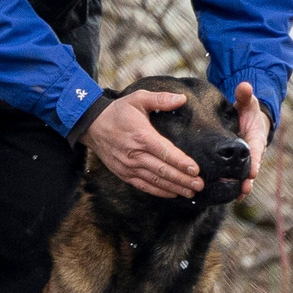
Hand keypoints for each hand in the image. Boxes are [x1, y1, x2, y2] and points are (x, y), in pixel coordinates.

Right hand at [79, 89, 200, 197]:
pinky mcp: (123, 174)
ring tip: (191, 191)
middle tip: (200, 184)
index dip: (181, 162)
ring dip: (174, 187)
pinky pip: (143, 186)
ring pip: (155, 181)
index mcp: (141, 136)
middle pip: (163, 170)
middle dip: (183, 179)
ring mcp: (128, 166)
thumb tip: (182, 98)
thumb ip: (161, 99)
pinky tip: (173, 193)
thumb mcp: (138, 98)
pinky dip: (159, 191)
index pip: (165, 152)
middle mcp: (135, 154)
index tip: (195, 170)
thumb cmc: (118, 111)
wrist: (92, 126)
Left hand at [232, 82, 269, 189]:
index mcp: (257, 139)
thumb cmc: (248, 110)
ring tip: (238, 197)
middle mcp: (254, 153)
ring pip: (246, 176)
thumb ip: (245, 95)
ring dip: (243, 186)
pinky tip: (231, 197)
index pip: (256, 151)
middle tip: (244, 190)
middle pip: (253, 168)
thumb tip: (244, 86)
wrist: (250, 119)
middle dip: (249, 180)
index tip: (251, 172)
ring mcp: (247, 160)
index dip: (254, 162)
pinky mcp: (239, 164)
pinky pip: (238, 176)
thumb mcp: (247, 102)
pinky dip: (236, 186)